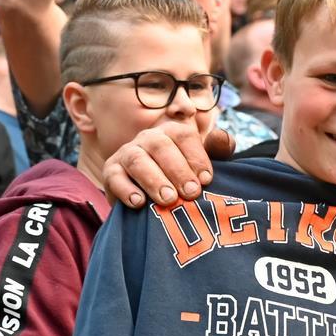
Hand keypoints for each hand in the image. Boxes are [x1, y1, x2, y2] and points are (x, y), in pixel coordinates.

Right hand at [102, 124, 233, 207]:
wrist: (153, 199)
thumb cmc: (184, 179)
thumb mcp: (202, 165)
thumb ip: (218, 151)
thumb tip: (224, 139)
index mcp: (172, 133)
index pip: (184, 136)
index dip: (196, 157)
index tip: (207, 180)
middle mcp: (148, 138)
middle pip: (160, 146)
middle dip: (178, 170)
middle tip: (191, 193)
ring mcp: (127, 153)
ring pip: (137, 160)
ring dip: (154, 180)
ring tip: (168, 200)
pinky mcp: (111, 172)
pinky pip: (115, 177)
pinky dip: (126, 190)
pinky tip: (139, 203)